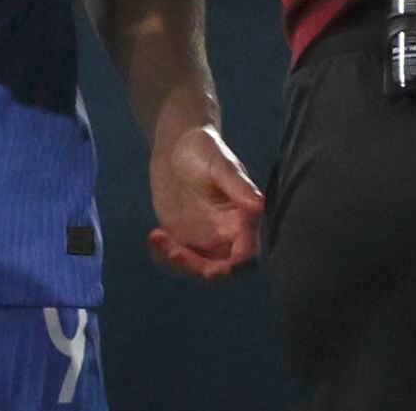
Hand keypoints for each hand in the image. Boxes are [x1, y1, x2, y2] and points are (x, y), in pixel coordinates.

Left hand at [145, 123, 263, 281]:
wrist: (177, 144)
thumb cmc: (205, 148)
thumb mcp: (221, 164)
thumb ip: (239, 186)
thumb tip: (260, 206)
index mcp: (242, 219)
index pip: (247, 254)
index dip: (236, 266)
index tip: (217, 270)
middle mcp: (226, 234)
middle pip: (222, 269)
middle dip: (201, 270)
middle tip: (176, 254)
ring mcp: (203, 239)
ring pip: (196, 268)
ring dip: (178, 263)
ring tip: (159, 238)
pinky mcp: (181, 238)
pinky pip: (175, 260)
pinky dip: (163, 256)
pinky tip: (155, 236)